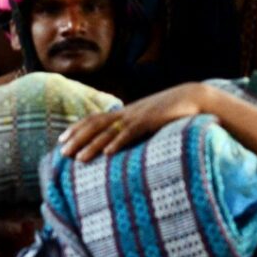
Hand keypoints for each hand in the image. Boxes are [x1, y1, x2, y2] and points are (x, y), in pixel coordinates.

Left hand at [55, 83, 221, 161]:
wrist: (195, 98)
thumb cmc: (174, 112)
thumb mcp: (151, 120)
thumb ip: (137, 129)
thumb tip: (124, 143)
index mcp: (127, 112)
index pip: (95, 119)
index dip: (77, 128)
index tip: (61, 140)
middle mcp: (128, 113)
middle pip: (96, 125)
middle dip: (77, 138)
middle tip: (62, 152)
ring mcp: (139, 116)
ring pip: (109, 131)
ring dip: (92, 145)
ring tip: (78, 158)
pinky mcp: (151, 121)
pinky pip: (131, 132)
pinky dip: (118, 142)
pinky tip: (108, 153)